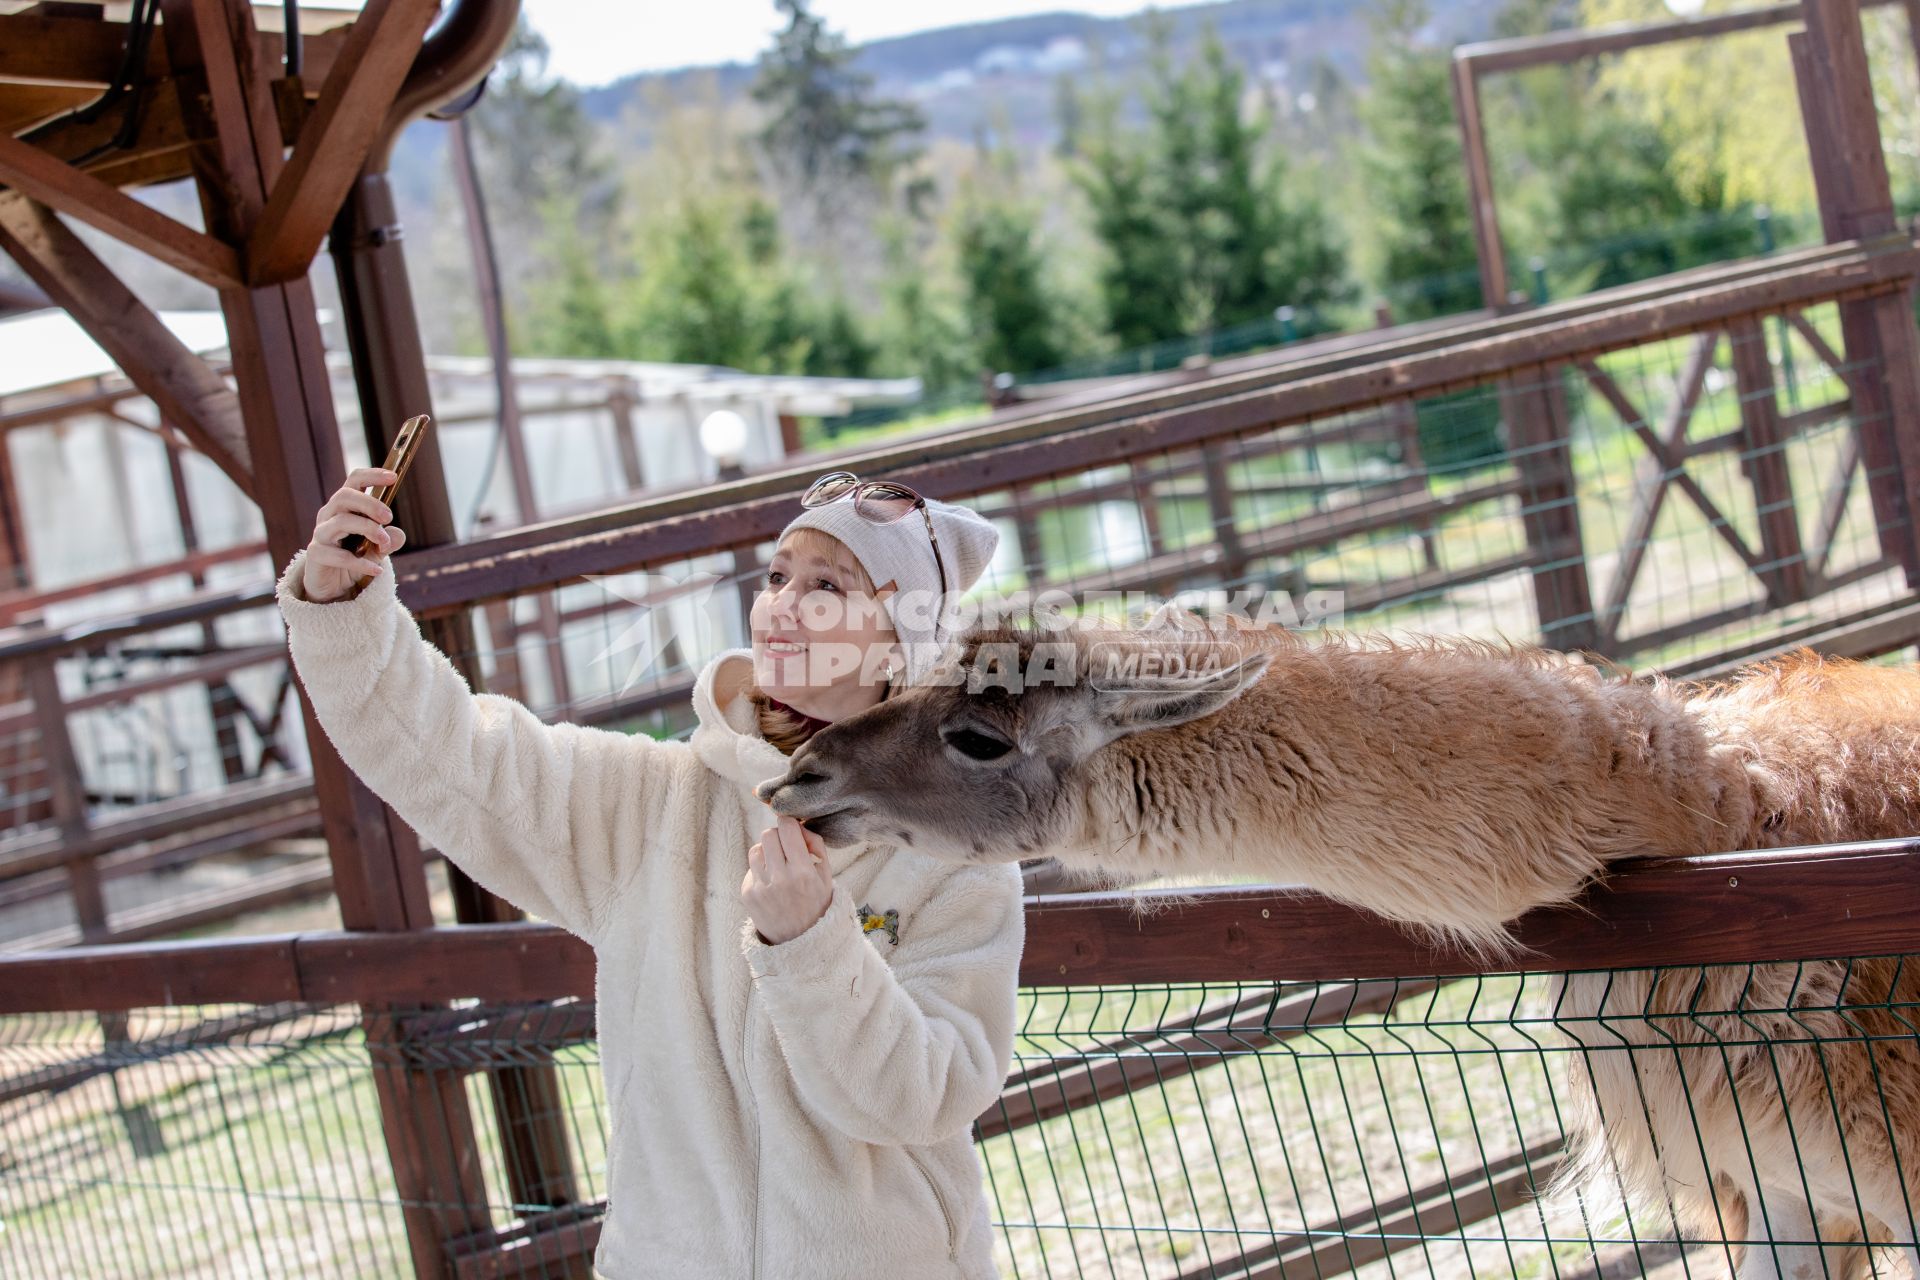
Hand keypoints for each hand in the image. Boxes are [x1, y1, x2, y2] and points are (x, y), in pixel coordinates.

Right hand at [301, 467, 407, 602]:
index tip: (393, 477)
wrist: (334, 587)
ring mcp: (320, 534)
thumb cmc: (356, 558)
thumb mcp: (378, 548)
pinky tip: (377, 570)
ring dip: (368, 530)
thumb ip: (389, 539)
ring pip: (340, 522)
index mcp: (345, 507)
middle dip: (369, 504)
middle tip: (388, 517)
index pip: (354, 481)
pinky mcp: (316, 555)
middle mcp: (329, 515)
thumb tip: (397, 533)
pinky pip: (337, 555)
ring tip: (385, 544)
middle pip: (344, 496)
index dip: (372, 475)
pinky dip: (360, 563)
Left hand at [741, 816, 832, 944]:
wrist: (800, 942)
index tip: (792, 829)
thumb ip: (816, 846)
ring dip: (766, 852)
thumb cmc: (816, 905)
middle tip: (785, 847)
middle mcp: (779, 879)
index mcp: (803, 872)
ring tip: (777, 865)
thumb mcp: (827, 876)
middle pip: (768, 834)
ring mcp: (760, 888)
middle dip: (778, 836)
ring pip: (756, 849)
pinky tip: (771, 883)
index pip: (787, 828)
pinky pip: (750, 868)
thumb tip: (798, 826)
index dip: (789, 823)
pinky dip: (760, 870)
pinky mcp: (747, 894)